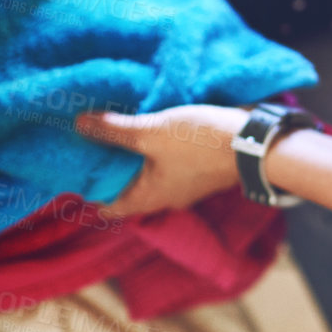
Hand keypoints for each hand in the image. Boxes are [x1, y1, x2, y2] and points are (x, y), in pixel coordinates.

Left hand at [74, 104, 248, 216]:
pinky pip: (168, 166)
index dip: (90, 191)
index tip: (77, 170)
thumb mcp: (150, 132)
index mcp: (148, 197)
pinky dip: (155, 153)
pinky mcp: (199, 170)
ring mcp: (185, 186)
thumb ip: (114, 130)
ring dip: (134, 160)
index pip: (109, 207)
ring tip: (118, 133)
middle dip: (111, 171)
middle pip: (128, 190)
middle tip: (92, 145)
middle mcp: (166, 198)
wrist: (254, 143)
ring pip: (149, 177)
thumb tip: (79, 124)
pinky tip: (151, 130)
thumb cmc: (199, 144)